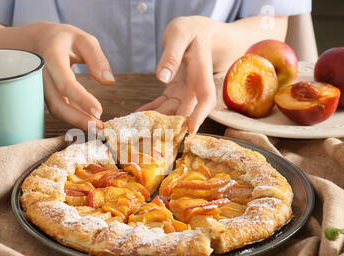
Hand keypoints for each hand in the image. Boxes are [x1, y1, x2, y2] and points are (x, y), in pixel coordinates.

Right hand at [32, 23, 114, 130]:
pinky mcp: (45, 96)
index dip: (81, 99)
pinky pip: (58, 109)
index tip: (98, 111)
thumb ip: (97, 58)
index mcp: (51, 57)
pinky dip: (74, 117)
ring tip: (98, 128)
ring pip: (56, 110)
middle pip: (57, 104)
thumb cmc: (64, 40)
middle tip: (100, 128)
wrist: (38, 41)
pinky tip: (90, 122)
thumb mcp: (84, 40)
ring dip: (77, 122)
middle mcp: (41, 76)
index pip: (65, 83)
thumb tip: (109, 81)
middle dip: (79, 119)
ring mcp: (41, 88)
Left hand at [136, 16, 216, 133]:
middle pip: (186, 110)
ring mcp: (186, 89)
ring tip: (140, 128)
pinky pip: (163, 103)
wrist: (199, 32)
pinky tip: (137, 115)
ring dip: (158, 120)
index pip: (205, 97)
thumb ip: (172, 55)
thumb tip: (163, 78)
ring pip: (173, 110)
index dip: (200, 114)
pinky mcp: (175, 89)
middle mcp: (195, 85)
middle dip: (171, 126)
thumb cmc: (191, 30)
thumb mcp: (179, 35)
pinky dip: (151, 109)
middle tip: (154, 137)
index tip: (191, 130)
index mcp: (201, 71)